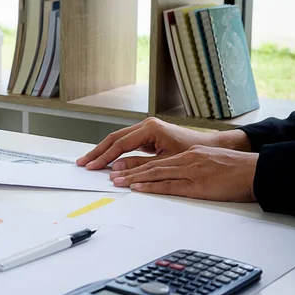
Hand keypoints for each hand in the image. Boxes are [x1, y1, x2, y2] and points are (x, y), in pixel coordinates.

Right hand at [76, 118, 221, 170]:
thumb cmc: (192, 153)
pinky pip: (126, 142)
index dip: (103, 156)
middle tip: (83, 162)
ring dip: (104, 151)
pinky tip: (105, 159)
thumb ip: (139, 165)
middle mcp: (146, 125)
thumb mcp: (164, 163)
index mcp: (150, 129)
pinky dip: (114, 151)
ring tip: (89, 161)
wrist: (210, 147)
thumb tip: (116, 169)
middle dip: (97, 151)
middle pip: (114, 138)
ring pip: (118, 139)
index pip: (119, 144)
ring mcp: (146, 129)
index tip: (92, 166)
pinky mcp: (148, 135)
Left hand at [110, 145, 257, 202]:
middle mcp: (186, 160)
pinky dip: (151, 186)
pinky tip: (138, 188)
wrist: (257, 171)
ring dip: (133, 177)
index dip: (134, 162)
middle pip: (149, 164)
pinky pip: (169, 185)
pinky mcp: (197, 185)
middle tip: (109, 173)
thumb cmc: (237, 169)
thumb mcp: (210, 162)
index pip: (155, 158)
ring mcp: (190, 171)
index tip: (117, 166)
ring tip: (116, 181)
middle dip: (126, 168)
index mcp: (188, 154)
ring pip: (155, 173)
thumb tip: (176, 173)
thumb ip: (192, 165)